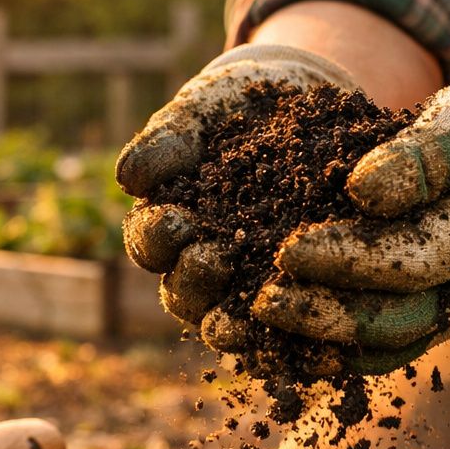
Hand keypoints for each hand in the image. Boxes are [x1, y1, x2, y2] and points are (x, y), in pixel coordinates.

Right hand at [115, 44, 356, 327]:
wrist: (303, 104)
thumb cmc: (236, 108)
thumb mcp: (203, 111)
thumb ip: (166, 141)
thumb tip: (130, 179)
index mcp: (166, 228)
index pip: (149, 244)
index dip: (156, 239)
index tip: (175, 221)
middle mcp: (201, 271)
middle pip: (184, 295)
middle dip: (195, 281)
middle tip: (215, 257)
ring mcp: (247, 292)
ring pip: (232, 324)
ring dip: (238, 324)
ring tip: (259, 308)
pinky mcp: (298, 302)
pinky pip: (292, 335)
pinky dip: (299, 344)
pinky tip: (319, 342)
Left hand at [252, 71, 449, 372]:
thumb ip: (425, 153)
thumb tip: (363, 191)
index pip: (408, 262)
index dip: (346, 260)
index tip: (287, 249)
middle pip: (391, 322)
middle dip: (322, 316)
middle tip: (260, 302)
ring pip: (381, 348)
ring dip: (317, 345)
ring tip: (260, 331)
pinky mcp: (429, 322)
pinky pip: (377, 350)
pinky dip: (328, 350)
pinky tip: (276, 340)